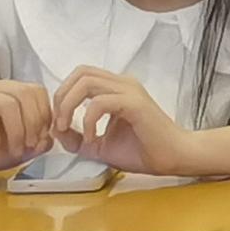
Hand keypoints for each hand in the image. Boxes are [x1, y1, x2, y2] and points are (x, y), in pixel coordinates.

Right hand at [0, 79, 54, 174]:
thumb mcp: (19, 146)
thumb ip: (38, 141)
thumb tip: (51, 138)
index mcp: (7, 89)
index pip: (36, 90)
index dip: (45, 113)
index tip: (43, 136)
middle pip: (25, 94)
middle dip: (34, 123)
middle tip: (32, 146)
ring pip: (8, 105)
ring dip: (17, 132)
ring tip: (16, 150)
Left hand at [47, 67, 196, 175]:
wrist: (173, 158)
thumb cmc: (142, 151)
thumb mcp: (99, 146)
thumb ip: (77, 137)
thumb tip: (56, 131)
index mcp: (116, 89)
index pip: (81, 77)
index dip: (62, 96)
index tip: (59, 124)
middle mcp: (123, 84)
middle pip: (80, 73)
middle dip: (61, 96)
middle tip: (59, 123)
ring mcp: (130, 91)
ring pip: (86, 82)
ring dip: (68, 105)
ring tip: (69, 128)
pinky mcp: (135, 104)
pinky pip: (99, 102)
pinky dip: (87, 120)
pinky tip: (91, 138)